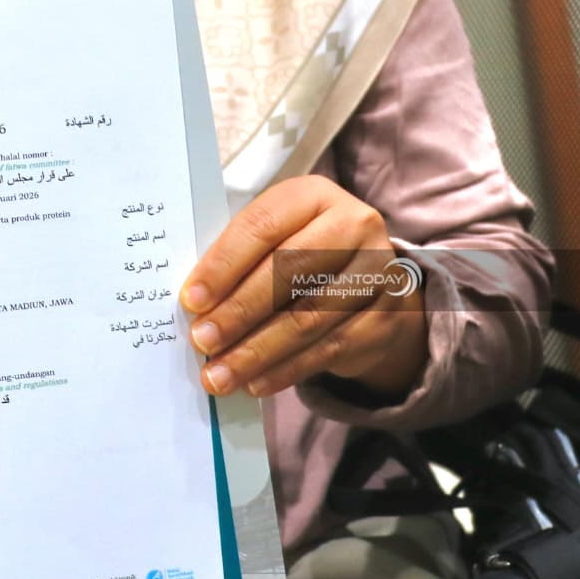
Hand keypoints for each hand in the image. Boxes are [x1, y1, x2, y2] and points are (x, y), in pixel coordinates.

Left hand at [180, 175, 427, 398]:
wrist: (368, 278)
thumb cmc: (298, 253)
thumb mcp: (271, 239)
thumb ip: (237, 261)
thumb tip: (195, 306)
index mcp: (313, 195)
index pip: (262, 226)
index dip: (223, 265)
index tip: (192, 301)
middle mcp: (354, 225)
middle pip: (288, 272)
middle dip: (238, 312)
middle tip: (202, 342)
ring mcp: (378, 271)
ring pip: (308, 318)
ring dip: (256, 352)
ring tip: (219, 375)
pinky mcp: (388, 316)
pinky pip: (330, 349)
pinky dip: (286, 370)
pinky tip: (255, 383)